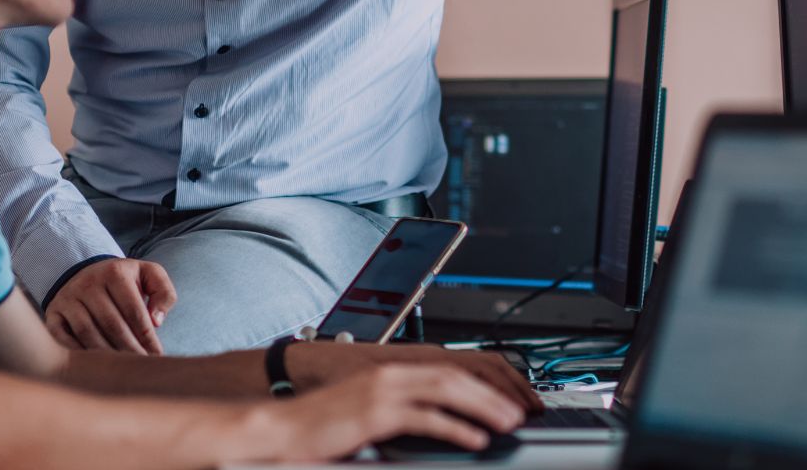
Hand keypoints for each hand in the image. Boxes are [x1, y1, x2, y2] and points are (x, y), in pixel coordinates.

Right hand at [43, 258, 176, 354]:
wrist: (86, 273)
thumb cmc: (124, 281)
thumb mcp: (148, 275)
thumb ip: (163, 292)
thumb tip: (156, 321)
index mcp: (115, 272)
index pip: (134, 310)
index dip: (146, 336)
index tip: (156, 355)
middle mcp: (88, 283)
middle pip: (111, 324)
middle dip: (129, 349)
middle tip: (141, 367)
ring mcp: (68, 298)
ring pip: (87, 333)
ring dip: (106, 355)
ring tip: (122, 370)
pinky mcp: (53, 313)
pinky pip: (62, 338)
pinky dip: (77, 353)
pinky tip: (93, 366)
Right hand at [253, 364, 527, 462]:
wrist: (283, 428)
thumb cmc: (325, 425)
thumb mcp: (372, 411)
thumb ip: (405, 409)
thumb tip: (444, 420)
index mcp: (395, 370)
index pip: (453, 366)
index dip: (487, 379)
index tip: (513, 397)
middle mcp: (393, 373)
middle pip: (457, 375)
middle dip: (495, 393)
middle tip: (523, 411)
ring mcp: (383, 391)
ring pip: (447, 391)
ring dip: (483, 407)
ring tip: (509, 424)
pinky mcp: (375, 413)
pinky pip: (425, 418)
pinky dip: (456, 428)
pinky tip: (475, 440)